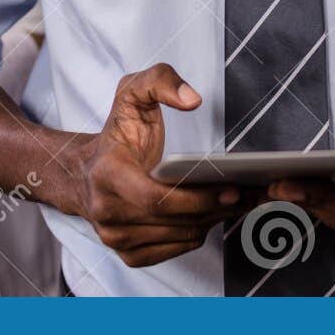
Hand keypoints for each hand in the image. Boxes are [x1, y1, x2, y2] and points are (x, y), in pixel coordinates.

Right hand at [64, 64, 253, 268]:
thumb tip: (192, 99)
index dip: (196, 198)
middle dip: (217, 207)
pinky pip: (176, 248)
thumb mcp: (131, 92)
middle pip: (175, 220)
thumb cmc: (115, 135)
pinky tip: (211, 213)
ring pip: (181, 236)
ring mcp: (116, 237)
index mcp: (107, 174)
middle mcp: (107, 211)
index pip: (155, 198)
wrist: (84, 172)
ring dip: (213, 220)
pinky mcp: (128, 253)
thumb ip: (161, 81)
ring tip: (238, 200)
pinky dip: (198, 232)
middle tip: (250, 193)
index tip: (232, 188)